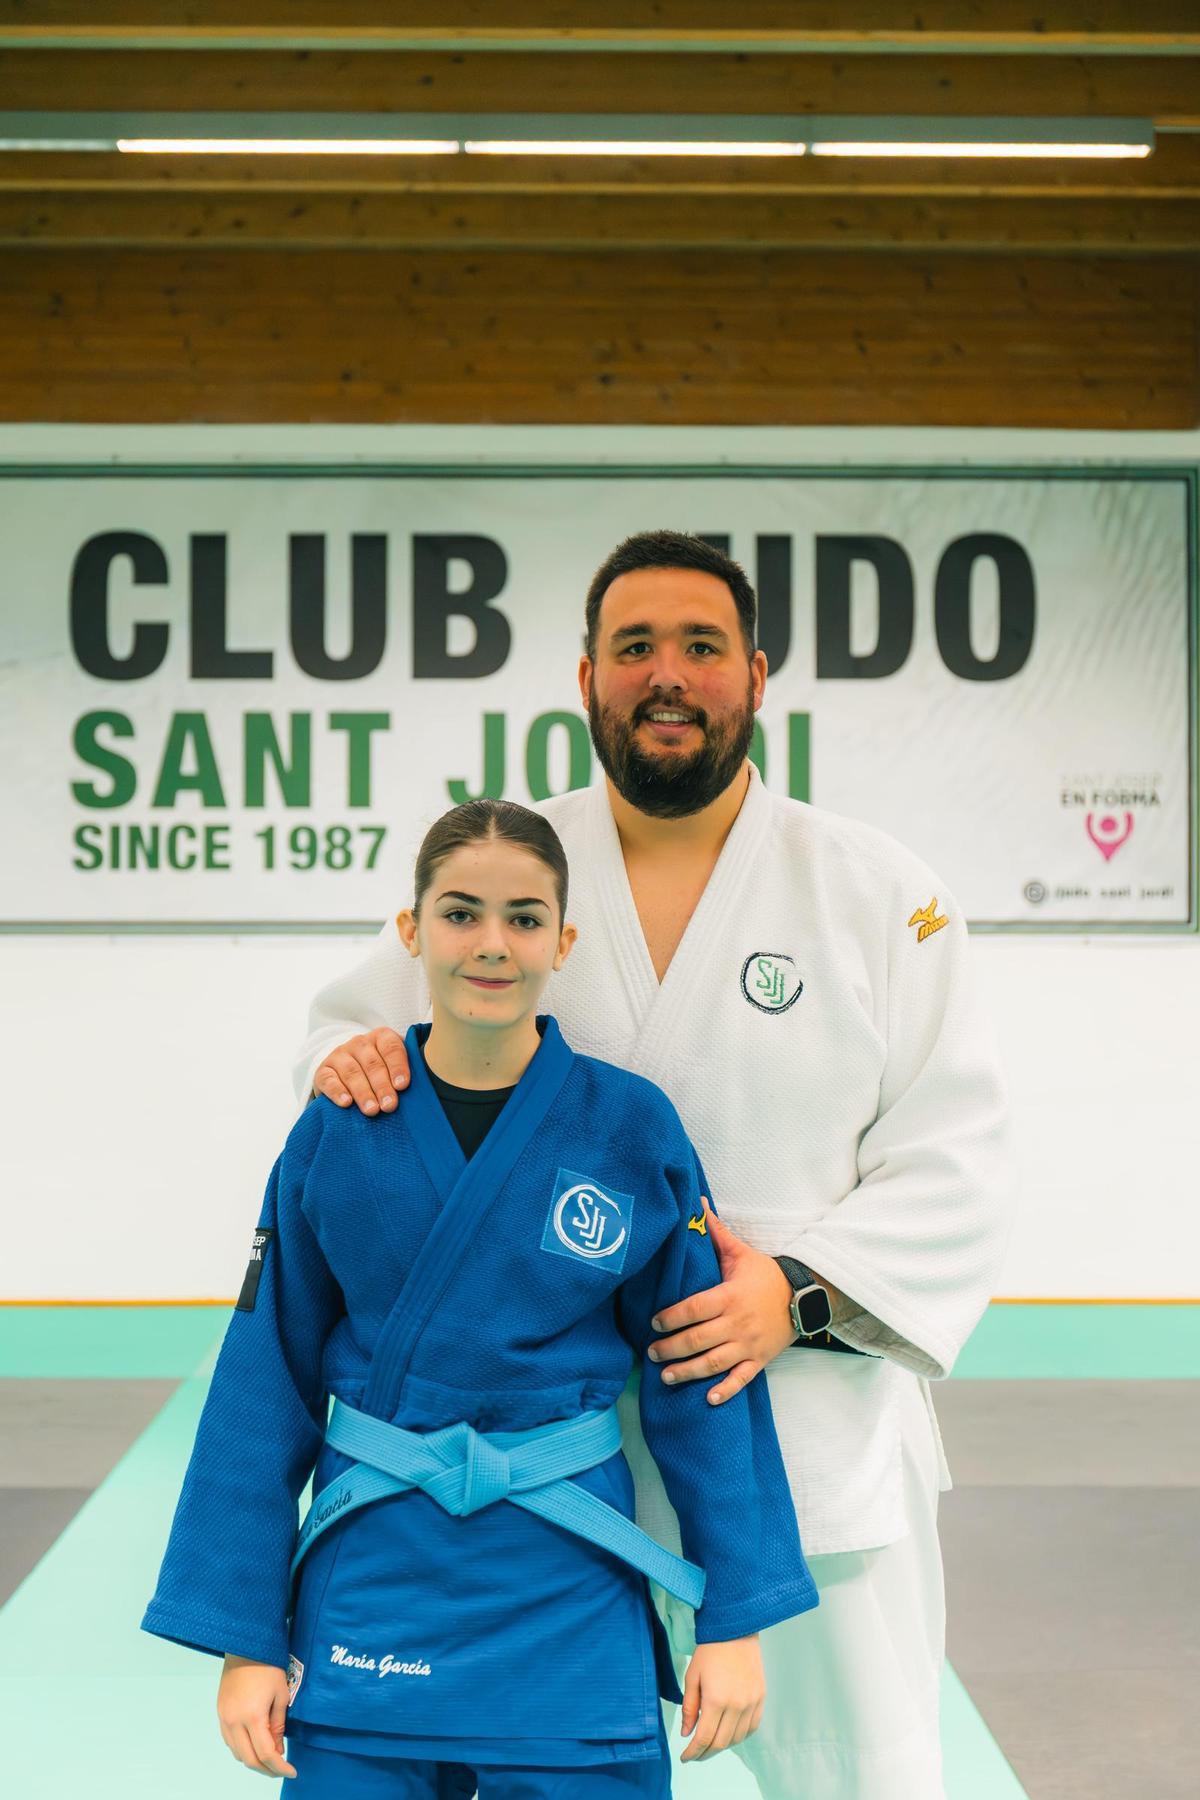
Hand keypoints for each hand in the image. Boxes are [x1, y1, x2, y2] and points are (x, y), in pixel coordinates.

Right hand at [217, 1654, 296, 1778]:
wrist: (245, 1645)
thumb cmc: (268, 1666)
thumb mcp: (281, 1695)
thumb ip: (278, 1726)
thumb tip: (277, 1750)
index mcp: (252, 1717)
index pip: (266, 1754)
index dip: (279, 1767)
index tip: (292, 1771)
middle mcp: (234, 1722)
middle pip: (249, 1759)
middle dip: (267, 1769)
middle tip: (282, 1769)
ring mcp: (224, 1718)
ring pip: (237, 1753)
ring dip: (253, 1760)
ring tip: (270, 1757)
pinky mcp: (220, 1713)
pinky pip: (229, 1741)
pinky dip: (242, 1749)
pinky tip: (254, 1744)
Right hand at [313, 1027, 409, 1114]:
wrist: (346, 1073)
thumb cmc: (382, 1072)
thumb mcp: (395, 1066)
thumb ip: (409, 1071)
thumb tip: (428, 1088)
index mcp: (381, 1037)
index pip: (391, 1048)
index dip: (397, 1066)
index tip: (403, 1086)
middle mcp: (359, 1043)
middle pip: (372, 1063)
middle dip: (382, 1086)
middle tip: (390, 1105)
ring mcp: (339, 1055)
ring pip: (351, 1072)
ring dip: (363, 1093)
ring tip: (372, 1110)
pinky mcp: (323, 1070)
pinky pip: (328, 1079)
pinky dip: (337, 1091)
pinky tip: (346, 1103)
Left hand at [648, 1203, 795, 1403]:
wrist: (804, 1297)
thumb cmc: (766, 1275)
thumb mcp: (741, 1253)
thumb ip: (715, 1233)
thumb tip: (696, 1203)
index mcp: (729, 1296)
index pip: (695, 1309)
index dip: (672, 1317)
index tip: (654, 1323)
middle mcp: (737, 1323)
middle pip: (699, 1339)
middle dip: (672, 1349)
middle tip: (651, 1353)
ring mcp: (748, 1345)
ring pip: (715, 1363)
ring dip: (688, 1372)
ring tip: (666, 1377)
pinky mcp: (759, 1360)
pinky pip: (741, 1379)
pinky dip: (725, 1390)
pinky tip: (708, 1399)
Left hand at [678, 1637, 765, 1761]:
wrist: (735, 1630)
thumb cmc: (710, 1650)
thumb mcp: (692, 1677)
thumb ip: (689, 1708)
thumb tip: (687, 1734)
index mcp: (716, 1700)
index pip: (704, 1738)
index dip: (693, 1752)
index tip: (685, 1757)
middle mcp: (737, 1705)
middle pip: (721, 1743)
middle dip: (705, 1753)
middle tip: (695, 1754)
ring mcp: (751, 1703)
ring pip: (737, 1739)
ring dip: (722, 1746)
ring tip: (710, 1743)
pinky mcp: (761, 1698)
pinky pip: (752, 1727)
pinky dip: (740, 1736)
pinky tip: (729, 1734)